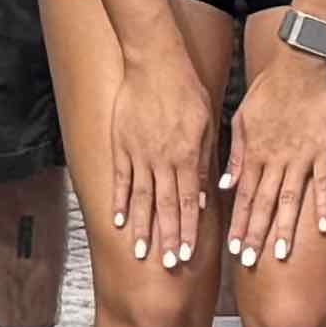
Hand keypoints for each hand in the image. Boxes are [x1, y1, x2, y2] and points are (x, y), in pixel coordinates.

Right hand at [107, 35, 219, 270]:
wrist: (154, 62)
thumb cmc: (186, 89)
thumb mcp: (207, 123)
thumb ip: (206, 158)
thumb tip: (206, 191)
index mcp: (188, 156)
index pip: (190, 201)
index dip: (189, 230)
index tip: (187, 253)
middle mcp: (164, 160)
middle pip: (167, 206)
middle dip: (168, 237)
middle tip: (167, 264)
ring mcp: (140, 154)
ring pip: (143, 199)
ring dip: (143, 227)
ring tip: (141, 252)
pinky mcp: (122, 145)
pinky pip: (121, 179)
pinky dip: (120, 202)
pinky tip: (119, 221)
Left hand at [221, 52, 325, 267]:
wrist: (300, 66)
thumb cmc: (269, 90)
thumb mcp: (242, 118)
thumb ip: (236, 153)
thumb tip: (227, 184)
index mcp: (254, 154)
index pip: (244, 196)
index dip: (239, 223)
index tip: (234, 248)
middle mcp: (275, 160)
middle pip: (264, 204)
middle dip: (256, 234)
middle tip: (250, 261)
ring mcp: (301, 157)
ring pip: (290, 199)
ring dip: (285, 228)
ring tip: (281, 254)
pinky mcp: (324, 151)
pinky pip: (323, 183)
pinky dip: (323, 205)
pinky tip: (325, 228)